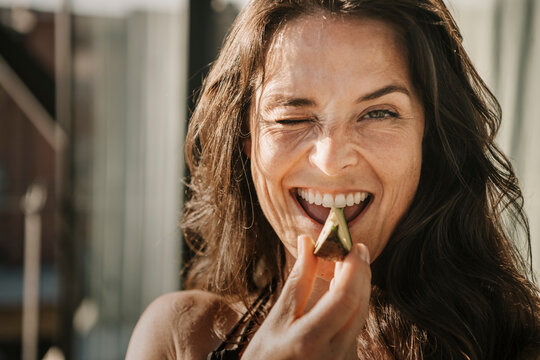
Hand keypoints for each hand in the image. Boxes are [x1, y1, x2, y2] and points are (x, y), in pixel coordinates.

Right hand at [241, 235, 371, 359]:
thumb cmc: (265, 357)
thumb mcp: (276, 318)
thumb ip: (298, 280)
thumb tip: (307, 242)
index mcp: (310, 341)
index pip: (345, 299)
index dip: (354, 269)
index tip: (353, 245)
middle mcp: (334, 354)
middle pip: (359, 306)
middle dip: (360, 273)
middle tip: (353, 248)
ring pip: (361, 315)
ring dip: (358, 287)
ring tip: (345, 263)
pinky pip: (356, 326)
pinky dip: (353, 303)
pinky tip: (342, 290)